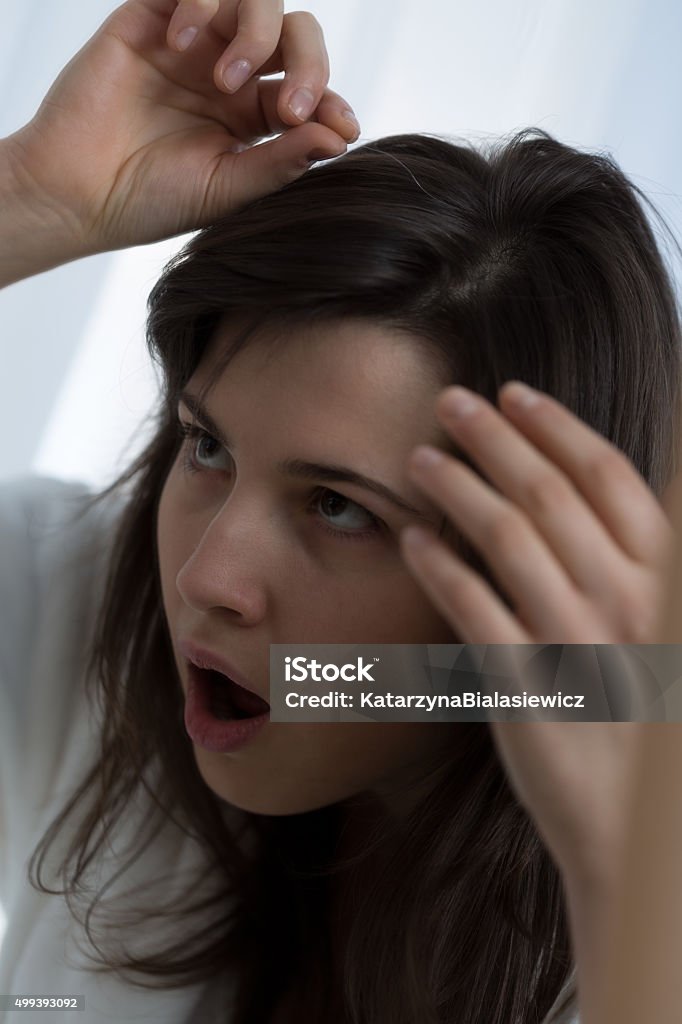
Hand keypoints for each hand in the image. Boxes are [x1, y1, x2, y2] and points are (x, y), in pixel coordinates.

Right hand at [8, 0, 355, 255]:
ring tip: (228, 81)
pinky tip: (184, 42)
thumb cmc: (150, 201)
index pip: (310, 90)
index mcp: (254, 118)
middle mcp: (230, 74)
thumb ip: (282, 162)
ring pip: (256, 0)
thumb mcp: (227, 189)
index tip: (344, 126)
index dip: (332, 100)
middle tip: (291, 109)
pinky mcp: (153, 18)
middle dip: (309, 64)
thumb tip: (341, 137)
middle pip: (296, 35)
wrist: (78, 193)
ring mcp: (194, 44)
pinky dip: (202, 2)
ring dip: (257, 33)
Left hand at [399, 380, 674, 879]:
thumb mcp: (667, 629)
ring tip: (421, 458)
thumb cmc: (656, 725)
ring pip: (508, 538)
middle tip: (450, 400)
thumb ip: (641, 561)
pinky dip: (440, 566)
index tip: (514, 393)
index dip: (557, 426)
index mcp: (668, 579)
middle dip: (496, 436)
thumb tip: (598, 496)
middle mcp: (628, 600)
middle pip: (550, 492)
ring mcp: (578, 643)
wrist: (646, 832)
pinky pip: (473, 610)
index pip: (608, 475)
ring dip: (459, 487)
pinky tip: (413, 538)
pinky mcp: (529, 689)